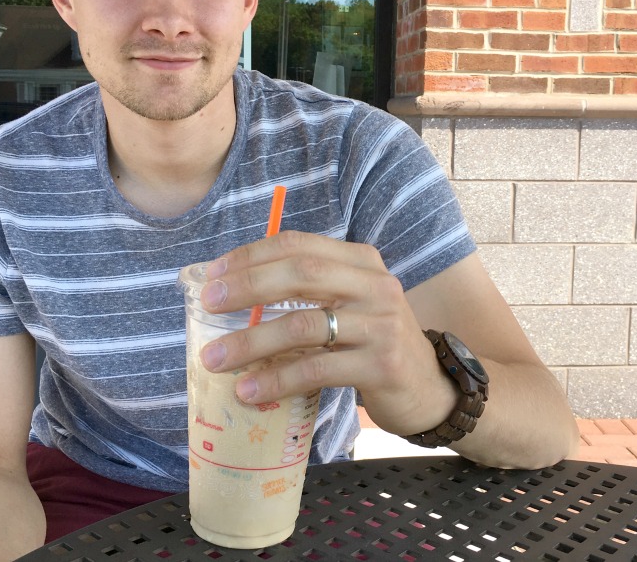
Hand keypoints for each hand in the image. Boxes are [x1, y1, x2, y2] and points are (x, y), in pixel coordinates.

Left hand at [196, 230, 457, 435]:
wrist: (429, 386)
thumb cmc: (373, 342)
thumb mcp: (348, 304)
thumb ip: (306, 293)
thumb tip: (233, 294)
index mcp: (361, 260)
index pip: (298, 245)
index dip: (251, 256)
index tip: (212, 275)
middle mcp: (374, 284)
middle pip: (300, 274)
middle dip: (246, 287)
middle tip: (207, 304)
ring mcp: (381, 323)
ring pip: (303, 324)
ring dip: (251, 341)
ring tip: (215, 359)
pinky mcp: (382, 365)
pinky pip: (317, 369)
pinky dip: (277, 380)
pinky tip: (250, 391)